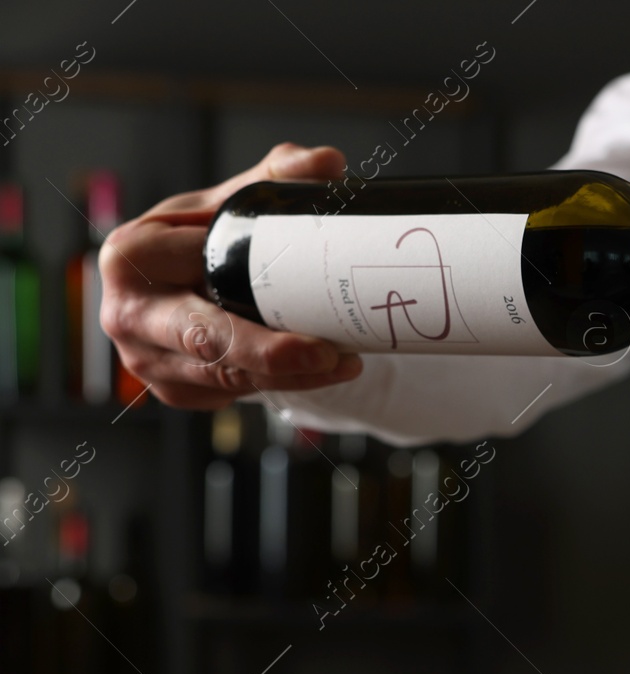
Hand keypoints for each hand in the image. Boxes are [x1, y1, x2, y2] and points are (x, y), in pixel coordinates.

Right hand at [99, 142, 364, 409]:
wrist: (192, 282)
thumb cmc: (210, 238)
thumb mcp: (238, 202)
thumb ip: (280, 176)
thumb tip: (328, 163)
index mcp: (132, 254)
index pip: (195, 268)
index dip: (249, 278)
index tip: (305, 285)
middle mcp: (128, 313)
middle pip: (205, 339)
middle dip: (270, 352)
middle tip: (330, 353)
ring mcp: (146, 360)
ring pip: (226, 377)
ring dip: (291, 376)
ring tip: (344, 361)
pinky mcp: (173, 391)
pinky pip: (230, 396)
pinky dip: (277, 387)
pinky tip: (314, 374)